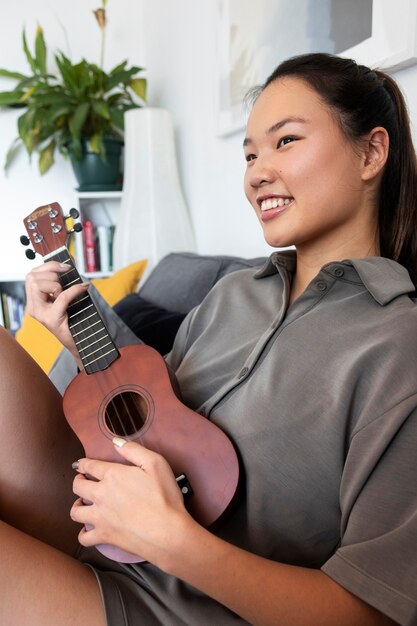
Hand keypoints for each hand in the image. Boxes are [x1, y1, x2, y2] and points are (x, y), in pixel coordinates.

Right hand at [25, 261, 88, 358]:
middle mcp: (33, 307)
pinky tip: (83, 288)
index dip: (48, 266)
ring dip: (57, 284)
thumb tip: (67, 265)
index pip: (31, 275)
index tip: (64, 266)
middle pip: (32, 277)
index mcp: (34, 301)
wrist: (79, 343)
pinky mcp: (52, 320)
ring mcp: (40, 314)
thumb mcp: (64, 299)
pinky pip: (61, 297)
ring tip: (67, 292)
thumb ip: (61, 284)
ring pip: (39, 285)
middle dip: (51, 273)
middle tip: (65, 282)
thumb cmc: (73, 320)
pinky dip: (74, 290)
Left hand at [70, 440, 192, 565]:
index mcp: (112, 475)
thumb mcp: (156, 463)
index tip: (80, 464)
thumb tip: (116, 442)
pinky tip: (88, 530)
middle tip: (82, 480)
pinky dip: (83, 533)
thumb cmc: (164, 496)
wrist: (167, 532)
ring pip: (75, 511)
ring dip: (76, 505)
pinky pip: (84, 537)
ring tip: (82, 503)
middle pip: (78, 486)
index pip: (89, 466)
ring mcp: (100, 517)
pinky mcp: (104, 536)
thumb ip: (133, 450)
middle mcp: (101, 495)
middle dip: (78, 480)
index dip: (83, 464)